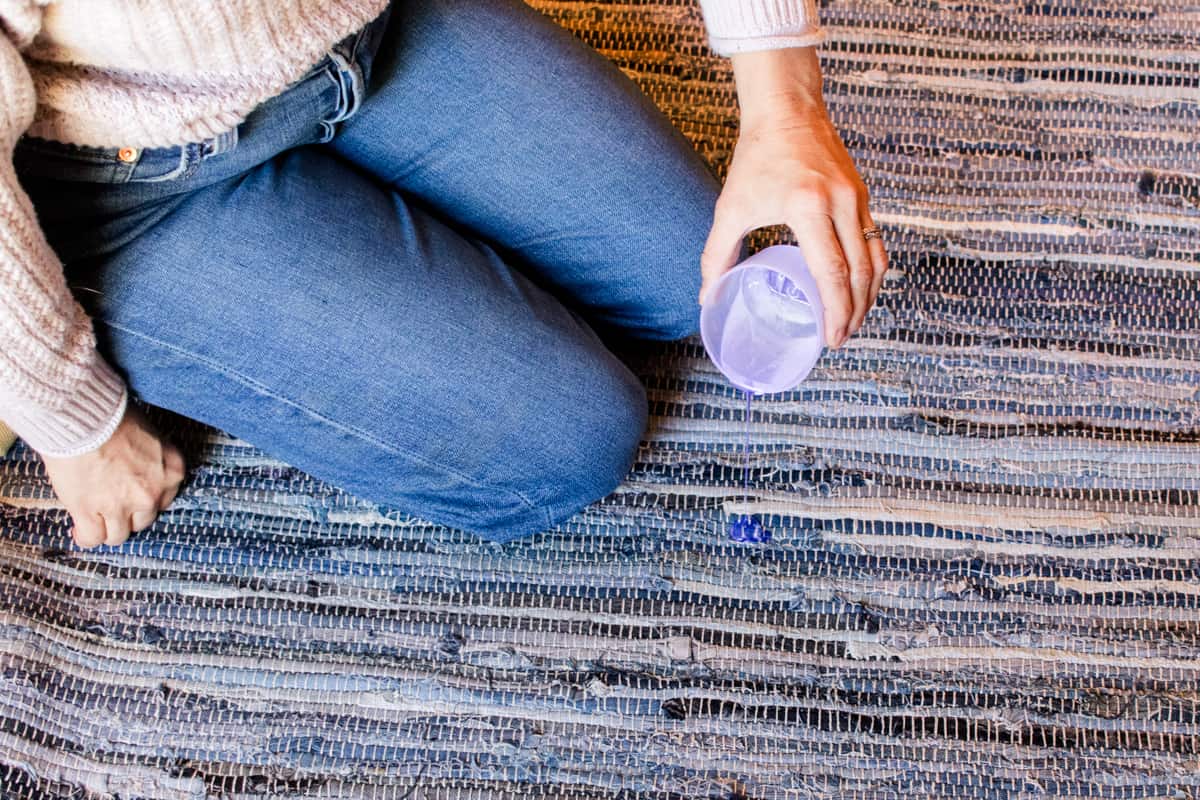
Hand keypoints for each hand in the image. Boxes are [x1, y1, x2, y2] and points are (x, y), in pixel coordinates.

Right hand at [41, 400, 185, 548]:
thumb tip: (137, 469)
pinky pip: (93, 538)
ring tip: (94, 518)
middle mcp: (152, 493)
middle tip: (111, 505)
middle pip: (143, 520)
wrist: (83, 418)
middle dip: (127, 515)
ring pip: (119, 535)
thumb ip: (150, 458)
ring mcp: (122, 506)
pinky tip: (79, 528)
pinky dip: (85, 535)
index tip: (131, 497)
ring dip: (107, 527)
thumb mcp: (149, 434)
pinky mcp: (91, 512)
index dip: (144, 500)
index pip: (164, 500)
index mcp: (172, 471)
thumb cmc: (112, 417)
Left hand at [699, 46, 887, 347]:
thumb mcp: (731, 207)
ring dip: (869, 296)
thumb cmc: (757, 156)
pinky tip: (860, 288)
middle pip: (860, 273)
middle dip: (854, 312)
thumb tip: (708, 297)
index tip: (830, 337)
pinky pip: (875, 242)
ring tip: (853, 320)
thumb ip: (716, 254)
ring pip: (876, 259)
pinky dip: (871, 271)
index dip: (835, 311)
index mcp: (808, 207)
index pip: (832, 272)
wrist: (787, 109)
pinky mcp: (863, 194)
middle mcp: (841, 203)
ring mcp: (857, 198)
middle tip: (840, 339)